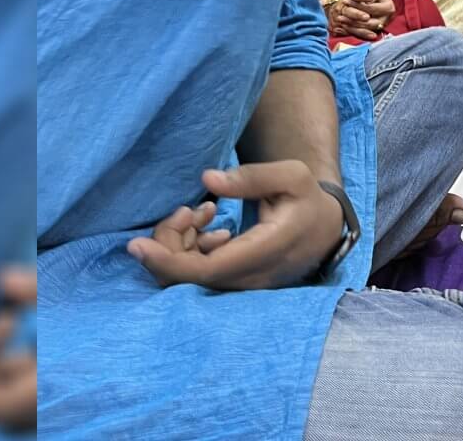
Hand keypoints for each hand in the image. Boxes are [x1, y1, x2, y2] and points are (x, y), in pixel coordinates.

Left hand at [127, 163, 344, 290]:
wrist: (327, 229)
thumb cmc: (307, 199)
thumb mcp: (291, 175)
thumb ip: (251, 177)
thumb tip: (208, 179)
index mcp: (267, 250)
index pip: (206, 270)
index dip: (167, 261)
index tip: (136, 245)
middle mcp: (253, 278)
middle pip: (190, 277)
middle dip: (170, 244)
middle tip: (184, 209)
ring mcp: (246, 286)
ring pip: (193, 279)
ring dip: (182, 246)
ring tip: (200, 213)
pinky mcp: (239, 286)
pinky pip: (203, 277)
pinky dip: (192, 252)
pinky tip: (208, 228)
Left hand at [332, 0, 393, 38]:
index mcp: (388, 7)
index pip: (371, 7)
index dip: (358, 4)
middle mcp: (386, 19)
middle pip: (370, 22)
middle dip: (354, 17)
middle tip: (342, 12)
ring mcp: (380, 26)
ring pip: (366, 29)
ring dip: (351, 24)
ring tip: (340, 18)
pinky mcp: (373, 31)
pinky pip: (363, 34)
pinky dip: (352, 30)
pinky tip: (343, 26)